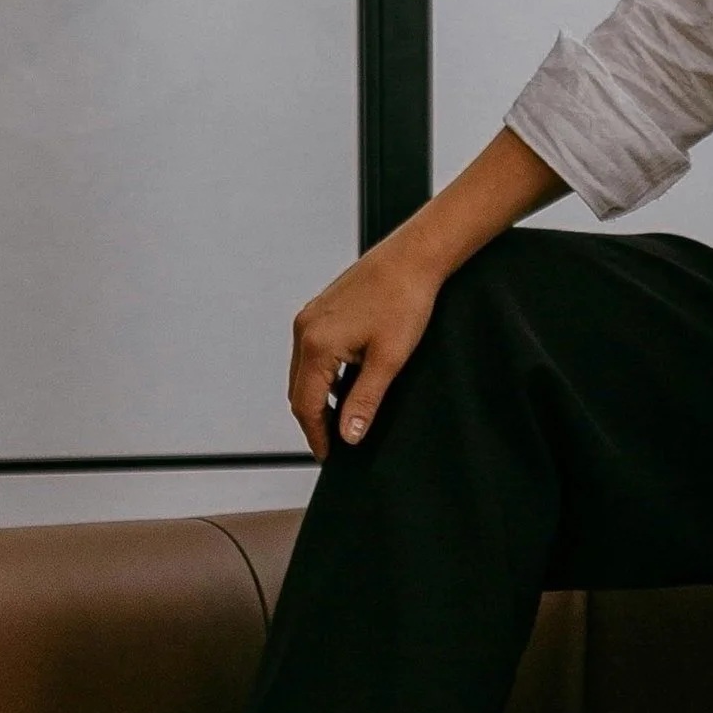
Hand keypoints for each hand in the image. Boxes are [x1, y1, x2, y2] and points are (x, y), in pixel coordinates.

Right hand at [288, 238, 443, 459]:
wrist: (414, 257)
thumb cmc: (405, 300)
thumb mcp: (388, 360)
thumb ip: (364, 401)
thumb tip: (348, 435)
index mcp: (316, 344)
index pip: (306, 405)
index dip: (317, 435)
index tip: (330, 456)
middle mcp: (305, 330)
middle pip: (298, 390)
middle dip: (315, 420)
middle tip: (335, 443)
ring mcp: (310, 317)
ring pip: (303, 371)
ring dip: (318, 397)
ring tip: (341, 418)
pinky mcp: (321, 309)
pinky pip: (311, 352)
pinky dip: (322, 375)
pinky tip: (344, 383)